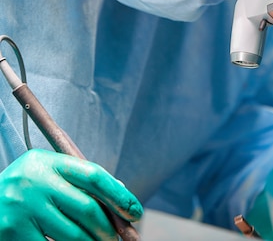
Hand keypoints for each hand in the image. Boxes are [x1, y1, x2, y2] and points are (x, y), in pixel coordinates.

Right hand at [0, 148, 142, 239]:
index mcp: (48, 162)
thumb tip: (121, 193)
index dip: (119, 195)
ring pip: (72, 235)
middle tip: (119, 239)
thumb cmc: (26, 188)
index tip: (136, 212)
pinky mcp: (13, 234)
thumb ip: (80, 180)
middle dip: (109, 228)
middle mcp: (35, 182)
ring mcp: (23, 209)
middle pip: (87, 208)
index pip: (94, 175)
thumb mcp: (49, 173)